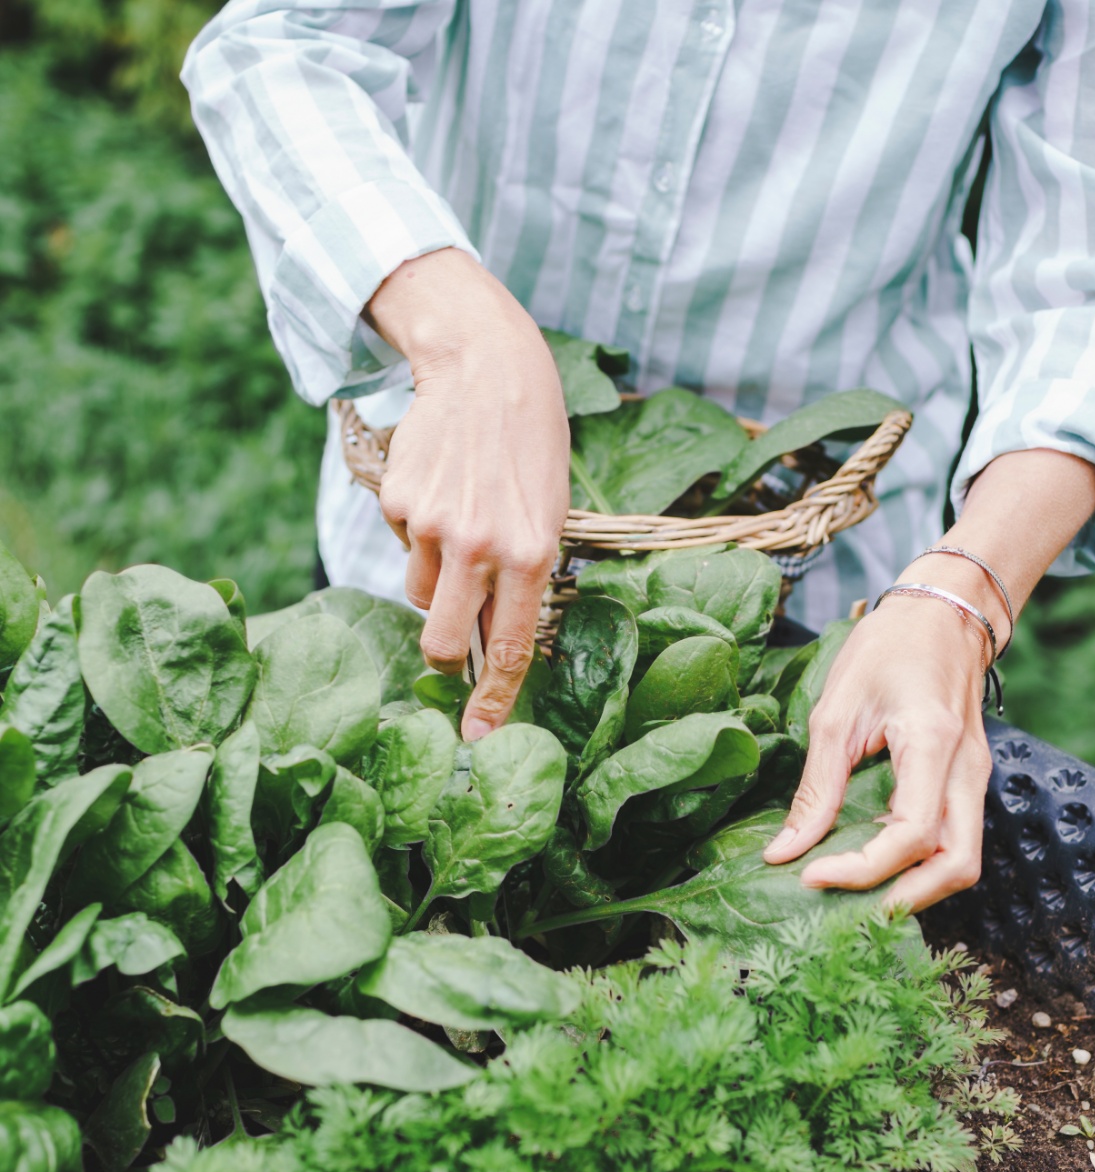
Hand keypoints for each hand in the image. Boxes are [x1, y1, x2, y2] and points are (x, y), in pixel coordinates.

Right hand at [367, 248, 569, 738]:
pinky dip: (419, 533)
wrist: (485, 368)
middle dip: (443, 658)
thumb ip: (525, 577)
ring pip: (420, 593)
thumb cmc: (530, 446)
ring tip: (461, 526)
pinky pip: (404, 545)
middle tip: (448, 650)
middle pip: (443, 641)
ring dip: (435, 580)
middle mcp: (481, 545)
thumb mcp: (552, 513)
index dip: (493, 698)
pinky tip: (442, 491)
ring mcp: (434, 524)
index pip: (510, 645)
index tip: (478, 738)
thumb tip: (494, 638)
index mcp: (531, 552)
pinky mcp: (398, 502)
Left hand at [760, 447, 1094, 909]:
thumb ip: (816, 788)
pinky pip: (953, 838)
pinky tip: (874, 863)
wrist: (942, 613)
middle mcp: (967, 769)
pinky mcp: (967, 781)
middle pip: (958, 864)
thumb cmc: (887, 647)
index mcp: (933, 743)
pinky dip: (917, 863)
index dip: (862, 868)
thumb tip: (784, 853)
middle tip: (844, 908)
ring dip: (914, 886)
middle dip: (904, 899)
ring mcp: (975, 777)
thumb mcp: (836, 709)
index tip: (809, 875)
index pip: (912, 833)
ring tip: (856, 892)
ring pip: (961, 858)